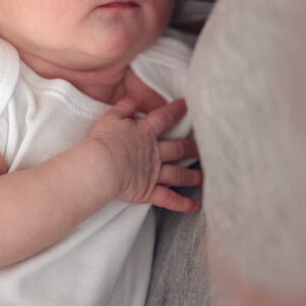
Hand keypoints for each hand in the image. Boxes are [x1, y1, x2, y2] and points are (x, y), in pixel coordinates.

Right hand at [87, 97, 201, 212]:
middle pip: (178, 148)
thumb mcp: (111, 118)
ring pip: (178, 174)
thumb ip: (124, 107)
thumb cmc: (103, 141)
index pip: (164, 118)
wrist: (101, 166)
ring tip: (203, 178)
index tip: (186, 105)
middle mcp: (154, 152)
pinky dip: (182, 204)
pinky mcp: (148, 191)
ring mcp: (153, 173)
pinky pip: (169, 199)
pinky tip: (195, 207)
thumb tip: (135, 98)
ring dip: (192, 176)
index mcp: (145, 133)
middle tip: (204, 148)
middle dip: (192, 148)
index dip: (176, 110)